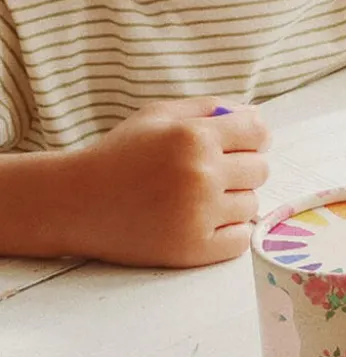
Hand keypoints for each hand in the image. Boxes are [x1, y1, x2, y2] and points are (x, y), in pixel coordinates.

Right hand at [59, 99, 269, 266]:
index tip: (237, 145)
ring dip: (231, 201)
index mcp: (193, 137)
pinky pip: (242, 238)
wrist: (74, 203)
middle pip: (261, 169)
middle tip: (206, 174)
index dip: (251, 138)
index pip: (260, 133)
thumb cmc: (120, 156)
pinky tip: (198, 221)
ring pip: (251, 204)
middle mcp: (200, 174)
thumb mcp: (157, 116)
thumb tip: (256, 115)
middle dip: (240, 169)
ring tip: (193, 199)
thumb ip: (209, 108)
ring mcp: (198, 214)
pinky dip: (227, 232)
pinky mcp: (195, 248)